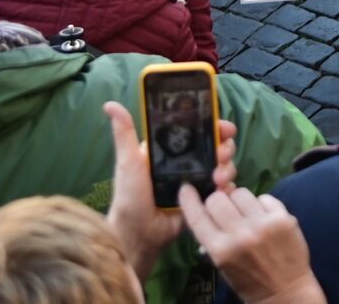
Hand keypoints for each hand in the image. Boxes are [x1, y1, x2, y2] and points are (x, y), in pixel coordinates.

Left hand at [104, 102, 237, 281]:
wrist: (139, 234)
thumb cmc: (130, 196)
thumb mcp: (128, 162)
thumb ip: (124, 134)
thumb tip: (110, 104)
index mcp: (172, 151)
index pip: (200, 131)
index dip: (216, 126)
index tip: (224, 128)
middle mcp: (188, 163)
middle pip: (218, 146)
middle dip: (225, 147)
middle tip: (221, 155)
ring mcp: (198, 182)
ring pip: (224, 166)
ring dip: (228, 167)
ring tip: (219, 177)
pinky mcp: (205, 200)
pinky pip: (224, 189)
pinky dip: (227, 187)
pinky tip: (222, 189)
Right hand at [180, 187, 325, 303]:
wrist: (285, 291)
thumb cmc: (249, 280)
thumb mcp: (222, 263)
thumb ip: (214, 237)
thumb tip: (209, 207)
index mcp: (220, 250)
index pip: (197, 217)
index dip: (189, 200)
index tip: (187, 188)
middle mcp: (240, 235)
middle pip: (217, 199)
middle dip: (218, 202)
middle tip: (225, 210)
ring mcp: (263, 225)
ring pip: (241, 193)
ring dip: (239, 200)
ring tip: (246, 213)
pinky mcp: (283, 218)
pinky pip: (265, 197)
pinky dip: (261, 204)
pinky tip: (264, 216)